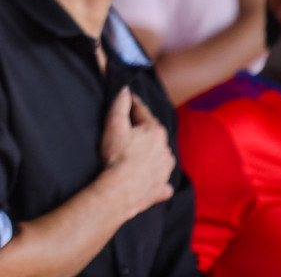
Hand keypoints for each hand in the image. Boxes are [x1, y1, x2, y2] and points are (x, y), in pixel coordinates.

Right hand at [98, 87, 175, 219]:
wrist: (121, 190)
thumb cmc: (117, 156)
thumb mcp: (114, 123)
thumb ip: (121, 103)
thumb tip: (125, 90)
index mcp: (155, 132)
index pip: (143, 112)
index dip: (133, 105)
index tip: (127, 100)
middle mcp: (166, 150)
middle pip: (154, 134)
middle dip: (144, 129)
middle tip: (130, 128)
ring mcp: (166, 170)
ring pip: (162, 156)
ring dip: (153, 153)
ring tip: (140, 154)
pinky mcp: (162, 188)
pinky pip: (163, 181)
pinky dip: (158, 179)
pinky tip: (151, 178)